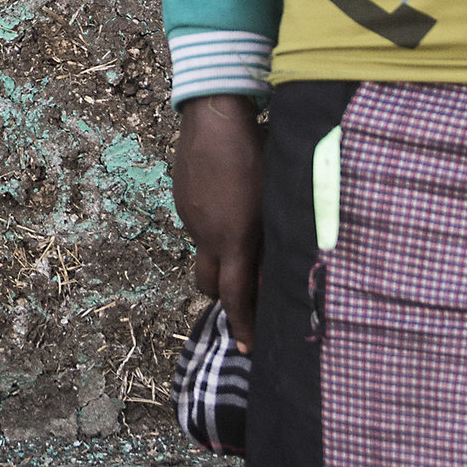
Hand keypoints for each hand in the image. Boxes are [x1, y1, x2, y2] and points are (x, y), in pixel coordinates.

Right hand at [172, 95, 265, 349]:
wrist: (215, 117)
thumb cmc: (257, 152)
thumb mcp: (278, 197)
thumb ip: (279, 237)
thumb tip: (283, 268)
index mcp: (236, 239)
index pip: (236, 297)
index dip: (243, 326)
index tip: (246, 349)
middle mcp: (208, 235)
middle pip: (209, 285)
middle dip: (224, 296)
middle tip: (243, 296)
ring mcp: (191, 218)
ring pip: (204, 251)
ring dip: (220, 256)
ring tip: (241, 233)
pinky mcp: (182, 200)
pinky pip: (198, 225)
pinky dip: (212, 227)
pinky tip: (229, 201)